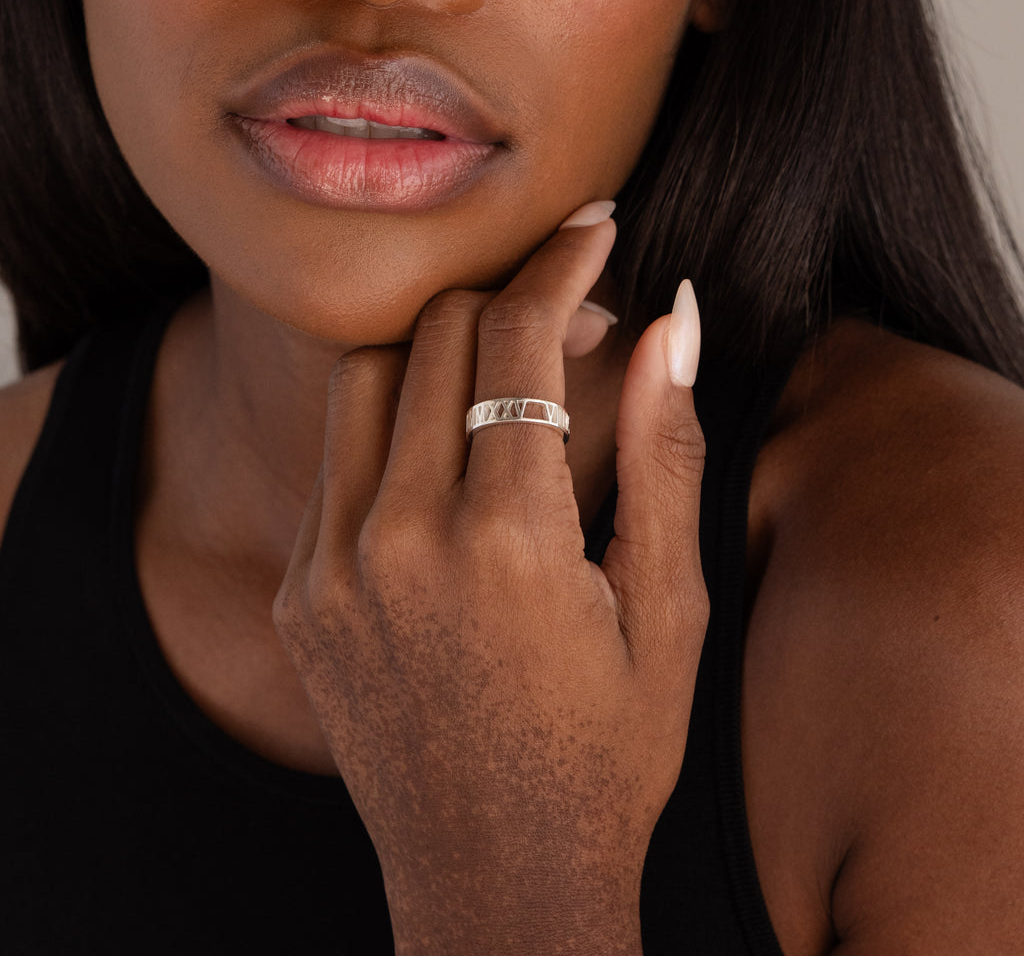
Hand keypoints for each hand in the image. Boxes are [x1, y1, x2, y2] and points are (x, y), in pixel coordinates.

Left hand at [273, 203, 706, 954]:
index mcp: (505, 541)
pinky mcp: (301, 596)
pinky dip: (392, 424)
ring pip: (364, 378)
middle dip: (509, 296)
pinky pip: (334, 460)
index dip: (563, 265)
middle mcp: (399, 542)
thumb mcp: (669, 608)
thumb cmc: (608, 754)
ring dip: (437, 349)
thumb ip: (664, 454)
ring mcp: (331, 569)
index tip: (595, 229)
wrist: (497, 878)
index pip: (516, 338)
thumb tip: (671, 322)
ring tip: (502, 378)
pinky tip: (449, 459)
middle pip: (434, 334)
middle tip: (572, 317)